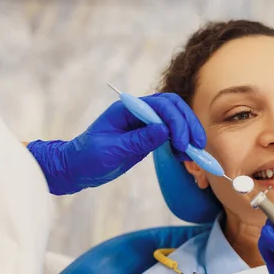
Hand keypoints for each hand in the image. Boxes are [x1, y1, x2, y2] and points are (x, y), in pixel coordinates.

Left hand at [27, 92, 204, 194]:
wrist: (76, 169)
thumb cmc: (87, 158)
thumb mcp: (111, 150)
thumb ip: (138, 140)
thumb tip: (164, 130)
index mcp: (128, 109)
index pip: (161, 105)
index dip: (176, 122)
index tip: (181, 143)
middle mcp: (140, 112)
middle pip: (174, 108)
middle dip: (188, 125)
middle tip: (196, 146)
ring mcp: (146, 124)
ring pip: (176, 120)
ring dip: (188, 134)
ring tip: (191, 154)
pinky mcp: (149, 137)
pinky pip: (172, 135)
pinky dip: (182, 144)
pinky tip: (183, 156)